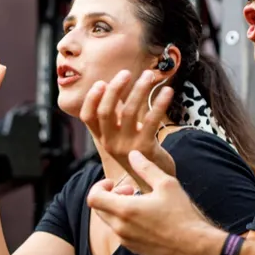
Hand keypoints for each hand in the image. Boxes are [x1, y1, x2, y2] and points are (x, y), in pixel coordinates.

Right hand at [80, 69, 175, 191]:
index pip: (87, 117)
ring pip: (129, 112)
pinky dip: (160, 103)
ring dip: (139, 90)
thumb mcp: (122, 135)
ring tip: (149, 75)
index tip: (101, 82)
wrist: (153, 180)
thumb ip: (117, 115)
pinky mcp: (146, 148)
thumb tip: (116, 85)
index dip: (91, 98)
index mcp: (102, 138)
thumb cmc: (138, 152)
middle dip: (115, 89)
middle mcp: (110, 143)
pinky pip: (152, 121)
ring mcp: (127, 147)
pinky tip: (167, 91)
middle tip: (126, 73)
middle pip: (106, 112)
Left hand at [87, 150, 224, 254]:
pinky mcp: (134, 249)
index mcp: (125, 210)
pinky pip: (121, 232)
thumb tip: (133, 154)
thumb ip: (146, 168)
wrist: (194, 247)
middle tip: (131, 190)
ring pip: (110, 220)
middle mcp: (120, 227)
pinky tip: (148, 217)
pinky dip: (126, 221)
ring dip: (119, 208)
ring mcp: (126, 240)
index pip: (93, 198)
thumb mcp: (166, 184)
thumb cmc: (182, 215)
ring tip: (142, 202)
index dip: (99, 186)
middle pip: (99, 209)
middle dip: (110, 196)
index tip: (113, 182)